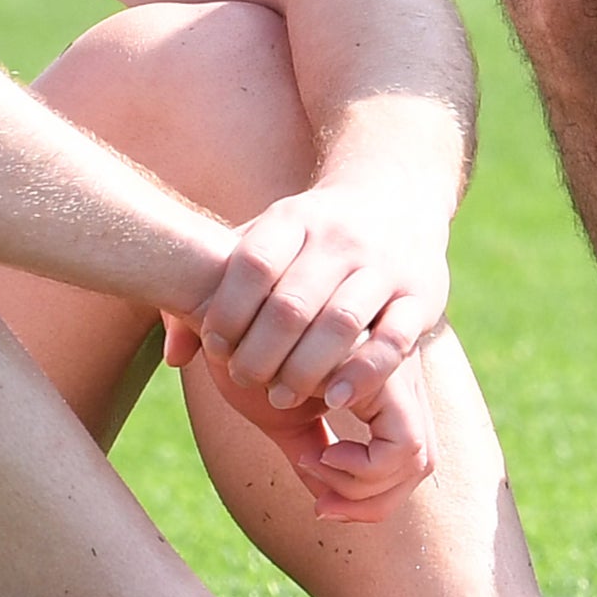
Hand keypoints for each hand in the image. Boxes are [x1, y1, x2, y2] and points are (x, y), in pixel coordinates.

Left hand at [178, 181, 448, 414]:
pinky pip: (393, 341)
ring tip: (279, 396)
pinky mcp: (421, 295)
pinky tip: (333, 399)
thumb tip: (175, 354)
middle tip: (243, 380)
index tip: (215, 345)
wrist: (398, 196)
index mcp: (295, 217)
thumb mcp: (262, 242)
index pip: (252, 264)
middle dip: (259, 353)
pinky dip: (362, 373)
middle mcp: (341, 238)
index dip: (227, 311)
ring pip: (341, 323)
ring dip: (303, 369)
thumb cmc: (311, 239)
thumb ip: (213, 292)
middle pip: (292, 302)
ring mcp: (385, 265)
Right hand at [180, 334, 439, 523]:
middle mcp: (397, 374)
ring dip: (359, 484)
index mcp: (382, 382)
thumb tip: (326, 502)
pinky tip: (316, 453)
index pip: (408, 458)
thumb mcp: (284, 416)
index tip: (320, 505)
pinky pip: (402, 444)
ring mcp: (395, 370)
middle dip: (370, 503)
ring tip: (310, 464)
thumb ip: (311, 450)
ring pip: (415, 460)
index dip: (370, 500)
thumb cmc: (248, 351)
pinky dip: (361, 466)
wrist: (223, 299)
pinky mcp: (385, 370)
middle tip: (321, 506)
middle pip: (421, 464)